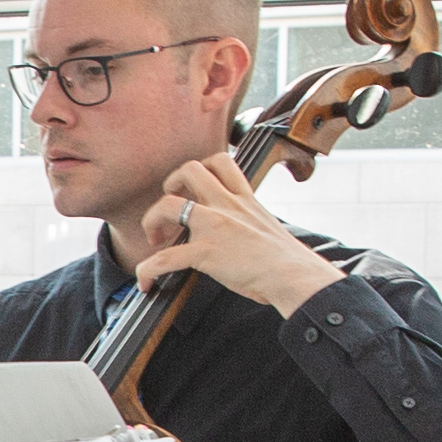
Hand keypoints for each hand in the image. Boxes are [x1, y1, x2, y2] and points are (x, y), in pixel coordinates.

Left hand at [135, 155, 339, 315]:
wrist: (295, 276)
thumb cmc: (287, 260)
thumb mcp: (269, 227)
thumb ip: (249, 223)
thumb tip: (239, 238)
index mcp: (245, 198)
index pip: (221, 161)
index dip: (201, 168)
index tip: (194, 187)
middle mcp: (228, 205)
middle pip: (189, 169)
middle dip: (170, 184)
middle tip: (170, 209)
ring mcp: (215, 226)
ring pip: (168, 203)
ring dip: (151, 219)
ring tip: (155, 239)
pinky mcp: (206, 252)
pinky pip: (164, 258)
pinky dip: (147, 270)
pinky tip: (146, 281)